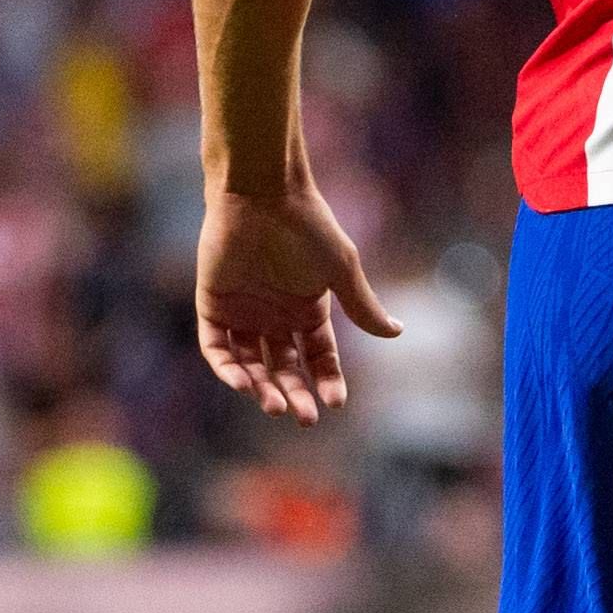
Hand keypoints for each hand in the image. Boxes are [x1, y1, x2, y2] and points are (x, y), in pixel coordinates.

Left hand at [194, 179, 393, 425]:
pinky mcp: (213, 306)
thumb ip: (363, 306)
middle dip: (295, 394)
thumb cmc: (307, 227)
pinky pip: (217, 348)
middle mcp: (276, 315)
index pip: (319, 356)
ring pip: (251, 364)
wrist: (261, 194)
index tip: (335, 402)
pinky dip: (228, 369)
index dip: (328, 380)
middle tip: (304, 417)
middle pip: (286, 367)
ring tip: (274, 405)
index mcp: (308, 308)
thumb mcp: (341, 270)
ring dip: (262, 388)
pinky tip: (245, 383)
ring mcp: (244, 313)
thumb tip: (398, 333)